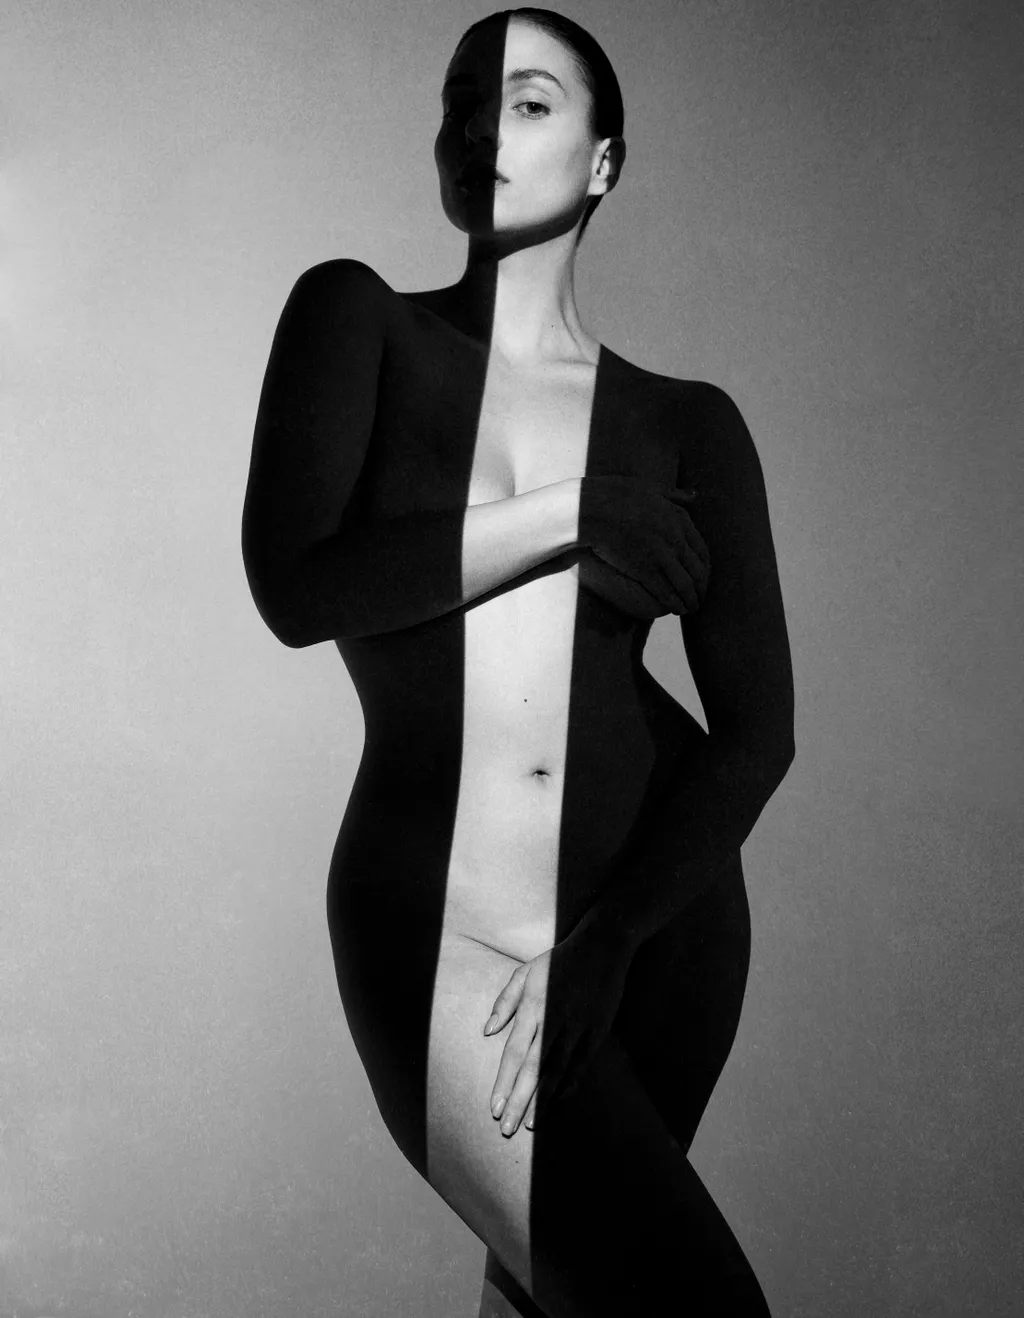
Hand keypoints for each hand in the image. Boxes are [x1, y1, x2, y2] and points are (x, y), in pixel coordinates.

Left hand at [482, 918, 631, 1136]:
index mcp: (533, 1006)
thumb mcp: (526, 972)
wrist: (603, 946)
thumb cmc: (559, 960)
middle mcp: (554, 1020)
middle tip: (506, 1128)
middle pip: (533, 1068)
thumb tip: (487, 1031)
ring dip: (543, 1099)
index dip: (503, 1081)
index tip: (494, 1107)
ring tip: (531, 1124)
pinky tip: (559, 1102)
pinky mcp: (598, 1030)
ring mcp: (578, 1026)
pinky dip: (570, 1084)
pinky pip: (582, 1063)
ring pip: (558, 1070)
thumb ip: (505, 1001)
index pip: (515, 1051)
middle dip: (519, 1099)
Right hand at [578, 475, 709, 614]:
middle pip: (698, 571)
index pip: (702, 550)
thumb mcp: (652, 488)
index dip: (706, 569)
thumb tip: (694, 495)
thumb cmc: (616, 494)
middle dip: (702, 589)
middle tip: (700, 598)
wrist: (592, 510)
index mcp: (680, 519)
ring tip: (692, 609)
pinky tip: (677, 610)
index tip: (703, 578)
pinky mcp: (645, 570)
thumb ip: (675, 494)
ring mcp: (662, 556)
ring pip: (686, 585)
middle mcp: (676, 539)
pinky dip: (676, 604)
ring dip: (692, 600)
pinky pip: (667, 592)